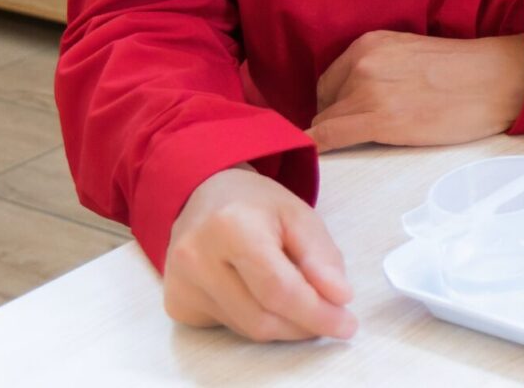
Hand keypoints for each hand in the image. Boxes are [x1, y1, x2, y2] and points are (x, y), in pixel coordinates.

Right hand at [164, 167, 356, 341]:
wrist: (201, 195)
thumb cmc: (254, 203)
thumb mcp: (298, 214)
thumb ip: (321, 256)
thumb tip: (339, 298)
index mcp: (231, 227)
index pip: (278, 289)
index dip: (316, 313)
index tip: (346, 324)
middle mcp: (196, 258)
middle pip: (261, 317)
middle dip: (304, 325)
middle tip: (332, 318)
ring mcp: (181, 284)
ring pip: (246, 329)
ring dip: (284, 325)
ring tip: (301, 302)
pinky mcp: (177, 302)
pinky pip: (228, 327)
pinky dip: (257, 320)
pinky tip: (263, 297)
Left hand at [308, 31, 523, 152]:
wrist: (498, 80)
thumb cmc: (465, 71)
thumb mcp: (410, 53)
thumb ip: (379, 67)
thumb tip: (356, 97)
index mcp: (370, 43)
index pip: (330, 81)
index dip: (337, 103)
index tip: (348, 118)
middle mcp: (363, 62)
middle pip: (325, 102)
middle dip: (338, 118)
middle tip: (368, 132)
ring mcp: (369, 90)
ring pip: (327, 123)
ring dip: (339, 137)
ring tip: (370, 145)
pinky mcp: (379, 120)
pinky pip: (329, 138)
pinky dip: (320, 148)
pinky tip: (320, 159)